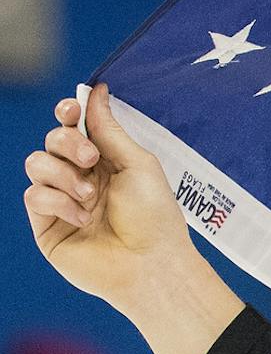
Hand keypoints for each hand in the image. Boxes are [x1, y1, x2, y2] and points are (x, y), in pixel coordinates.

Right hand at [23, 85, 242, 353]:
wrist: (151, 264)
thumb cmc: (155, 217)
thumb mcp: (137, 164)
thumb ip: (109, 129)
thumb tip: (96, 90)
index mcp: (106, 163)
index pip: (75, 128)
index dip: (68, 113)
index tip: (73, 109)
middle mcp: (81, 178)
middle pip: (52, 140)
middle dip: (67, 141)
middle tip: (90, 159)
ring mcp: (62, 200)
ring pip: (36, 163)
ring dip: (62, 173)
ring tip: (89, 195)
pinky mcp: (46, 224)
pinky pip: (34, 195)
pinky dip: (57, 201)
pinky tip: (81, 217)